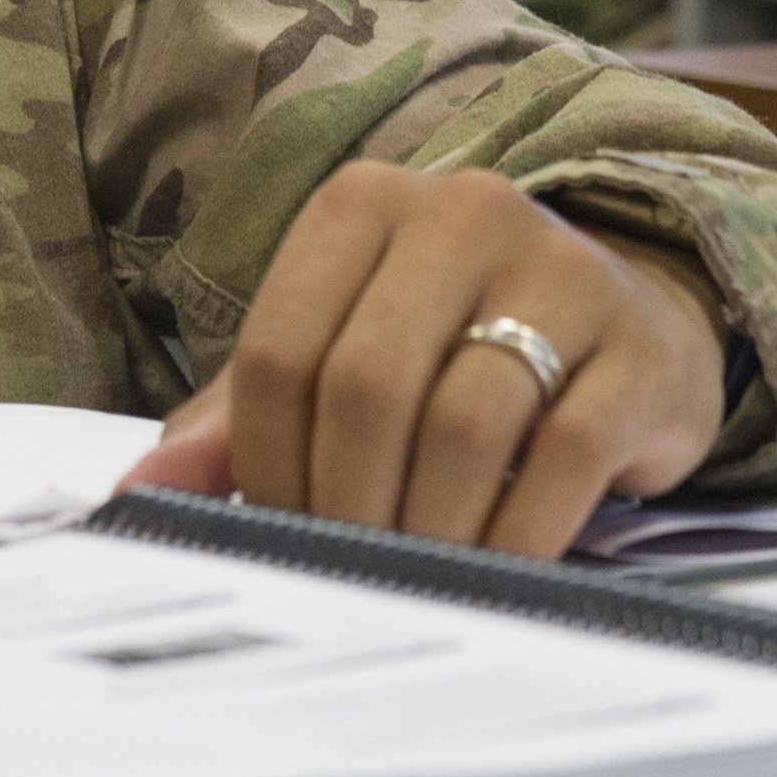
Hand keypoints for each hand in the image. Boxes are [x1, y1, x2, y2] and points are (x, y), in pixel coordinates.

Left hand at [116, 162, 731, 557]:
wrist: (631, 323)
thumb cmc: (457, 349)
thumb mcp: (339, 360)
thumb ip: (237, 422)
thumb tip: (138, 497)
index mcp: (363, 205)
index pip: (280, 350)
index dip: (266, 467)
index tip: (283, 532)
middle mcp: (462, 211)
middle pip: (366, 386)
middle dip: (348, 505)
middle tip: (355, 567)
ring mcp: (562, 268)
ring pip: (463, 422)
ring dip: (429, 527)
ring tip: (420, 571)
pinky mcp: (637, 345)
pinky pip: (565, 456)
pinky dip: (517, 535)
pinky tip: (496, 566)